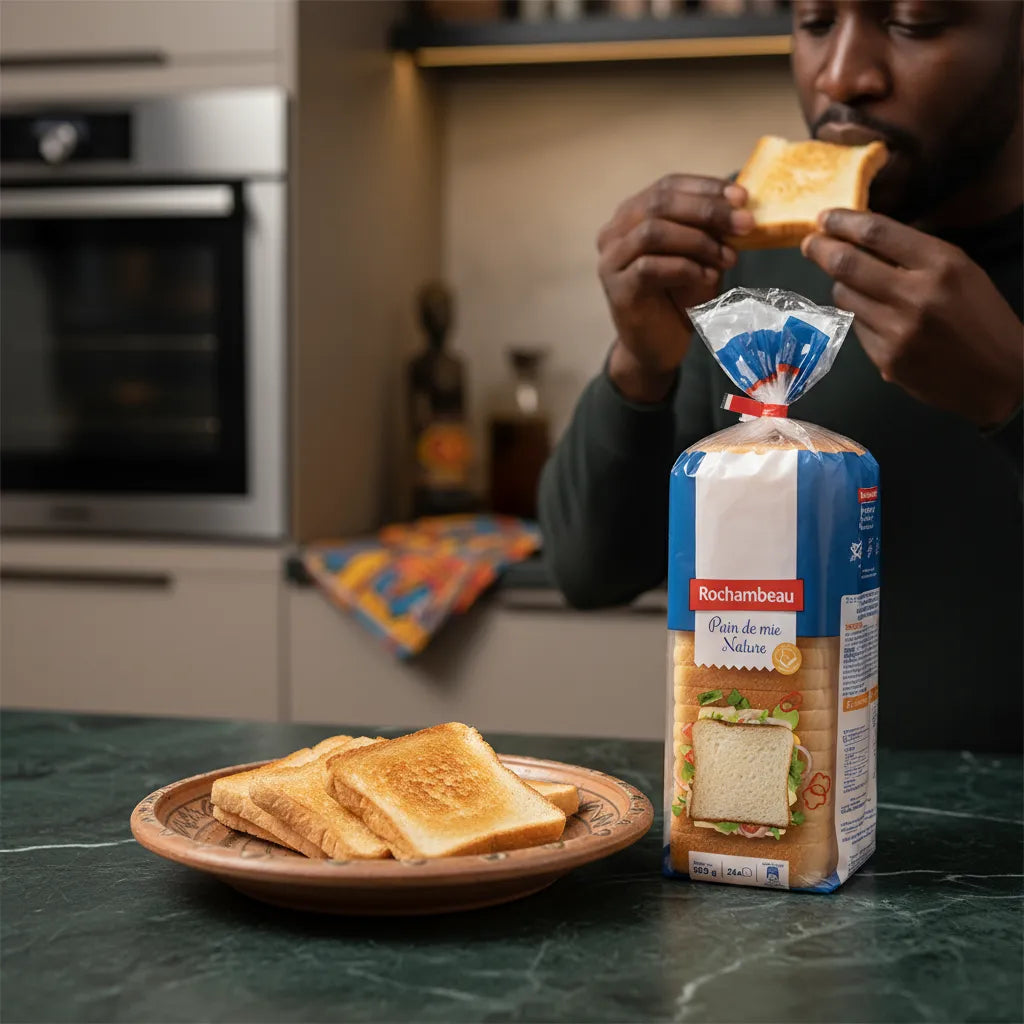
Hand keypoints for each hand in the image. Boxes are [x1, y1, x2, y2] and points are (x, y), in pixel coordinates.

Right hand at [597, 175, 752, 402]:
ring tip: (729, 258)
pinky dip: (685, 268)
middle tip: (745, 224)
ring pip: (653, 231)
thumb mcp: (700, 254)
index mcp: (633, 215)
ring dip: (699, 241)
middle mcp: (614, 232)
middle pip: (660, 203)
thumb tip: (741, 203)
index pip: (668, 186)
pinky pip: (650, 267)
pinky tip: (708, 278)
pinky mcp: (617, 289)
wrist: (657, 347)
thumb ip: (710, 229)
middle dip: (709, 211)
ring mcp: (611, 261)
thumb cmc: (680, 297)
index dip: (706, 187)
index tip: (743, 197)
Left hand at [802, 210, 1023, 427]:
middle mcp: (916, 296)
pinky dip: (859, 316)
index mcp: (942, 265)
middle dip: (820, 249)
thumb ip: (915, 255)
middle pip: (847, 264)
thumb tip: (863, 239)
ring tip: (850, 280)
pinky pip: (856, 327)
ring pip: (845, 296)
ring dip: (841, 284)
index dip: (843, 222)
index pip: (878, 233)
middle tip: (809, 242)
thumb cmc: (981, 317)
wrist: (1000, 377)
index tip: (825, 217)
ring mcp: (897, 331)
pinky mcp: (886, 360)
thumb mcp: (960, 272)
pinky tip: (877, 317)